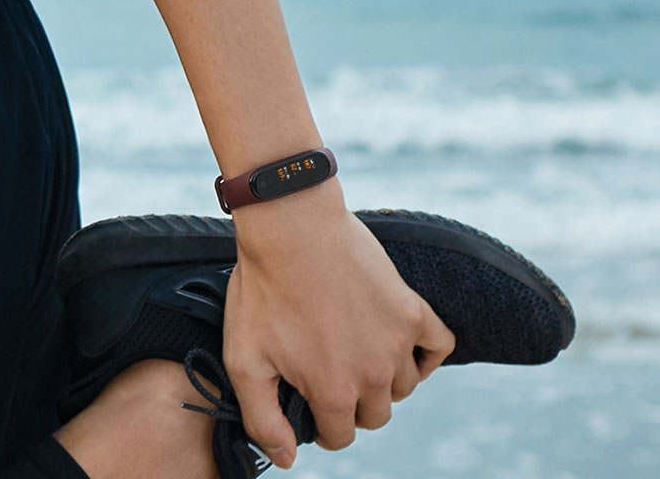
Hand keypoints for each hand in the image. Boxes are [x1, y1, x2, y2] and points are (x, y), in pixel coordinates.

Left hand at [222, 178, 454, 467]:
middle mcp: (374, 373)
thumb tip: (288, 460)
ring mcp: (398, 340)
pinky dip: (425, 353)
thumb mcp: (244, 360)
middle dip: (350, 404)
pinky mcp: (413, 309)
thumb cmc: (262, 292)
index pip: (341, 436)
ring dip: (381, 379)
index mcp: (334, 391)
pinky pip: (438, 346)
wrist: (291, 228)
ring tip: (351, 350)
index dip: (321, 425)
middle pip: (375, 415)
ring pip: (403, 386)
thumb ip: (264, 419)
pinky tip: (397, 345)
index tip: (308, 400)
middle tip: (326, 371)